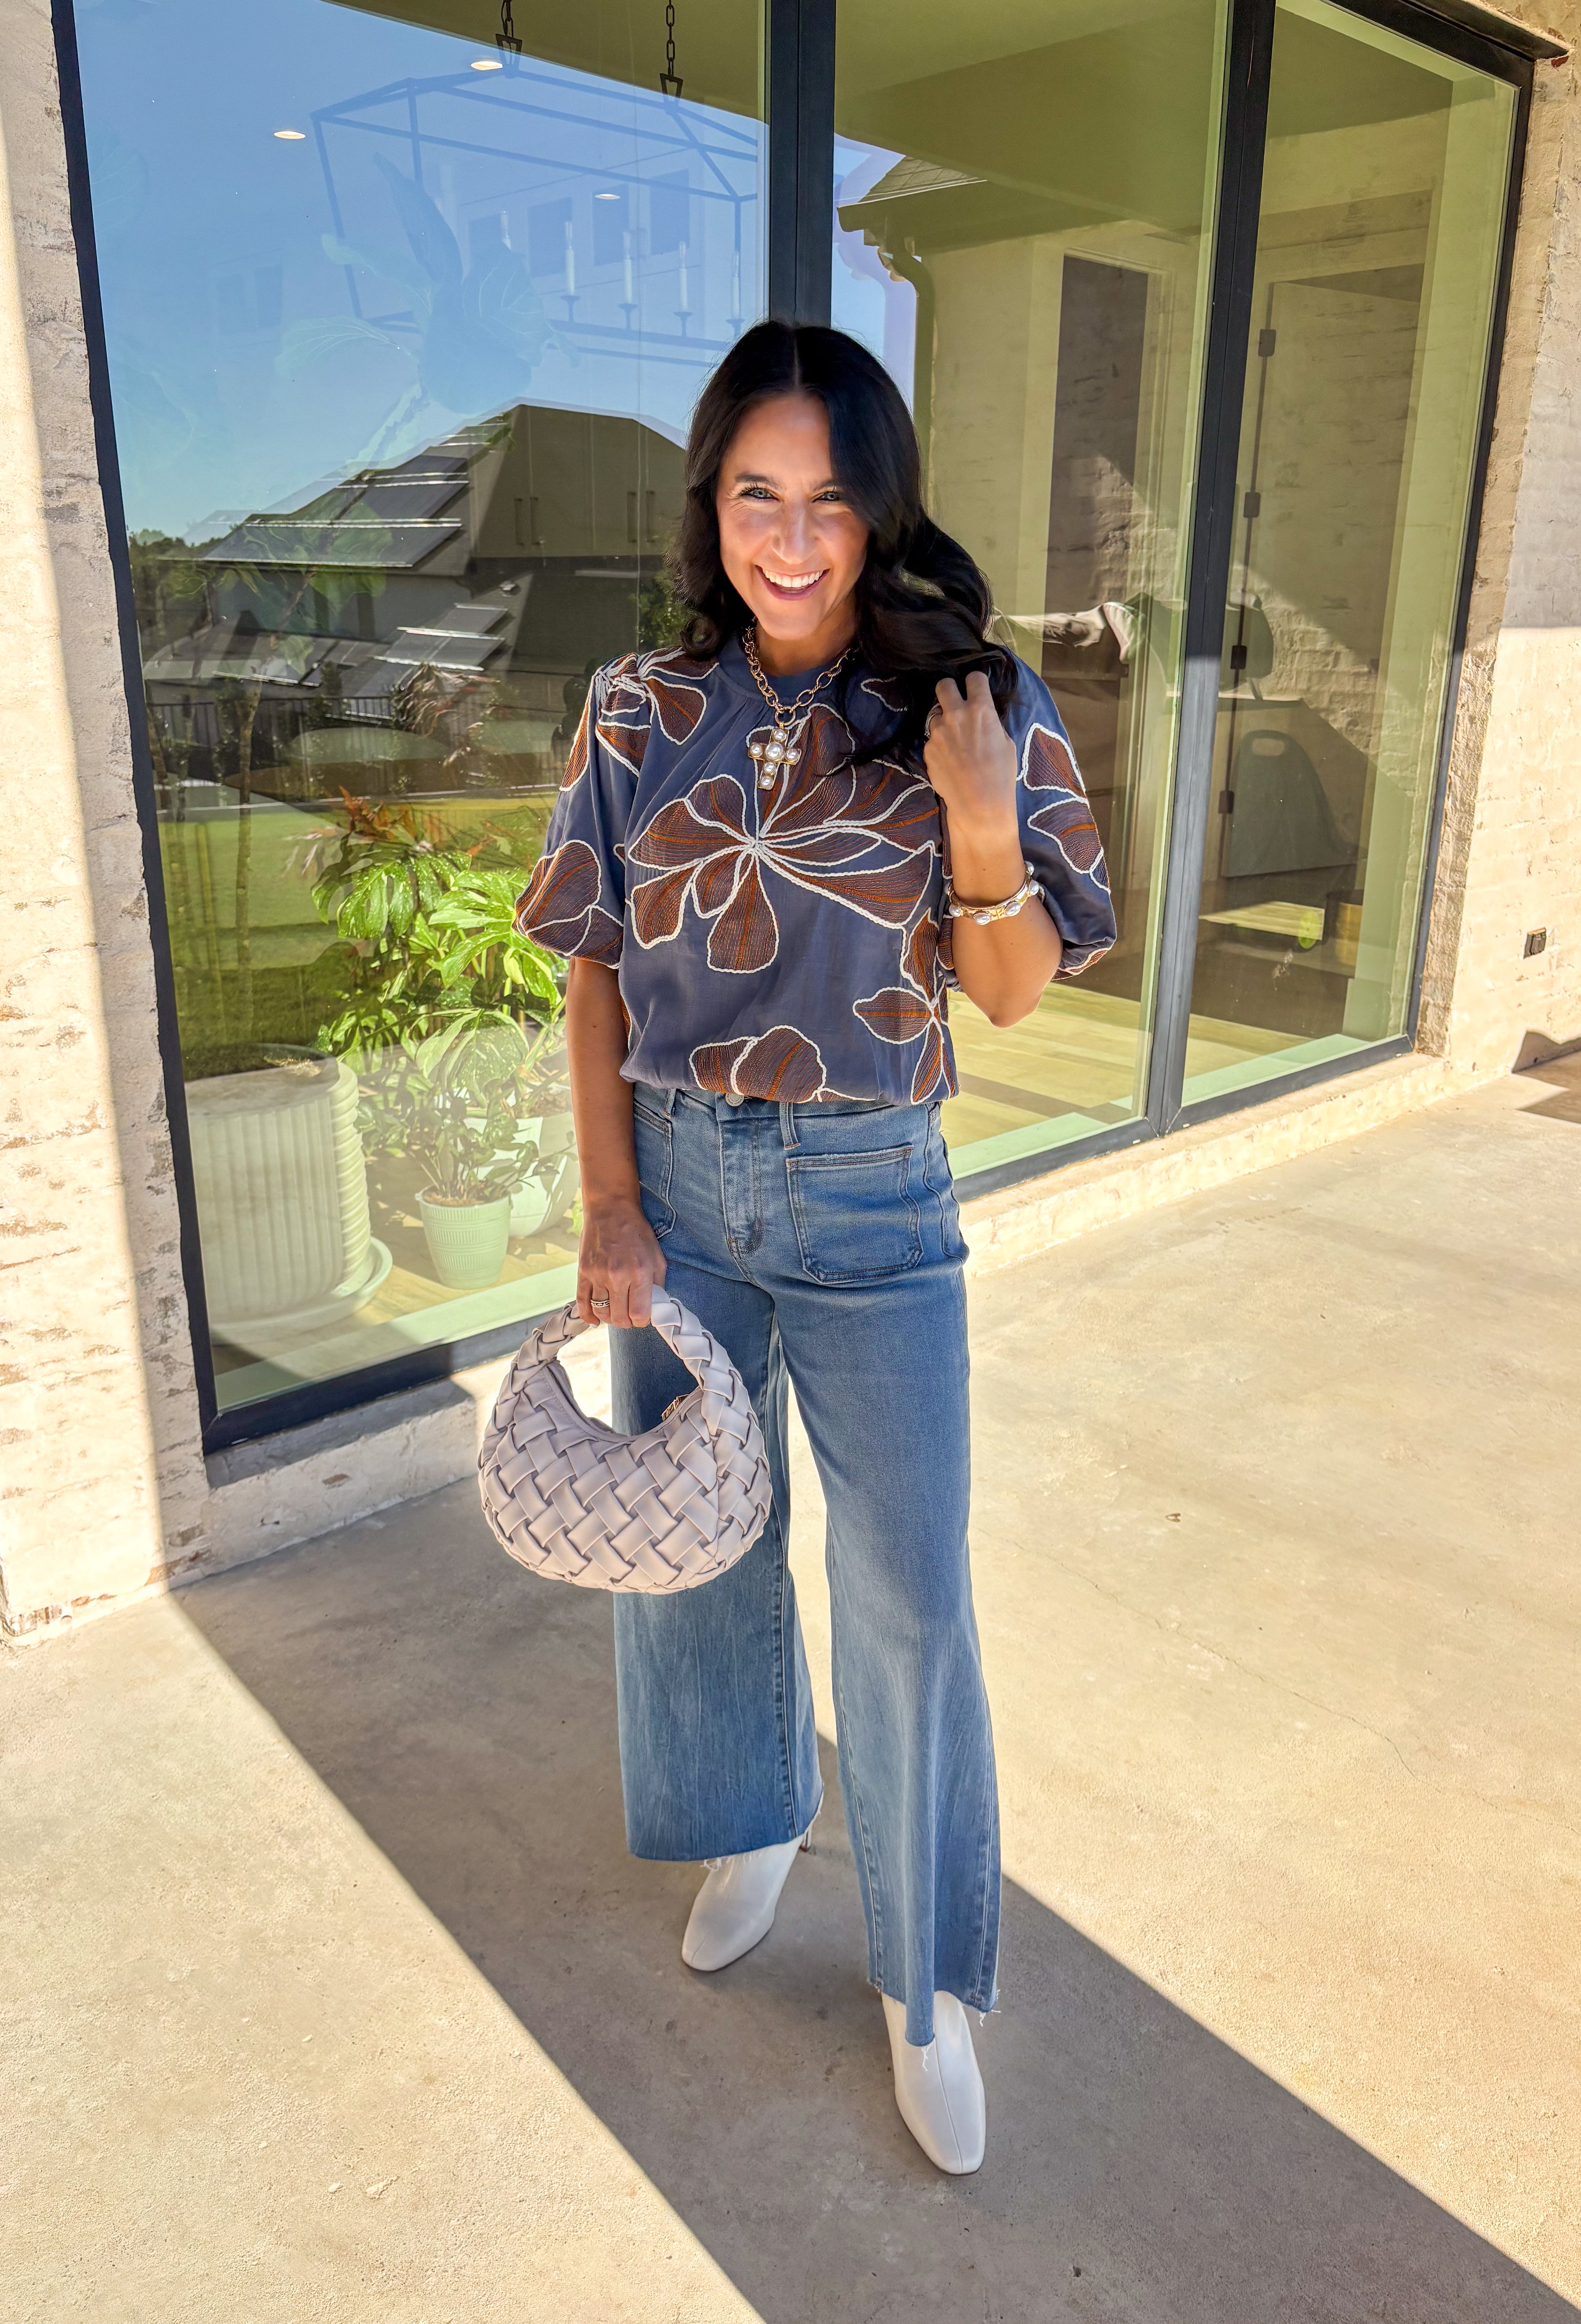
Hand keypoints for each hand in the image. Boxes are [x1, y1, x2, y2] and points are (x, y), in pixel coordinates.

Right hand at [578, 1194, 666, 1328]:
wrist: (611, 1210)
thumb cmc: (637, 1232)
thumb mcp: (657, 1256)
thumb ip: (658, 1284)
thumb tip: (654, 1307)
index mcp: (639, 1273)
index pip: (639, 1314)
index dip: (642, 1320)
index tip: (642, 1316)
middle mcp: (617, 1276)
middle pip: (620, 1318)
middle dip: (627, 1321)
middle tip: (630, 1314)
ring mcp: (597, 1275)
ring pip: (601, 1312)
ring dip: (610, 1318)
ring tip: (616, 1313)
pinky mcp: (582, 1272)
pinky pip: (582, 1303)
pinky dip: (588, 1316)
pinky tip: (595, 1321)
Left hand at [921, 670, 1017, 837]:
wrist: (979, 804)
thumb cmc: (1000, 774)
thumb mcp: (1005, 741)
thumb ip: (990, 722)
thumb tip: (982, 715)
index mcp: (981, 710)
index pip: (974, 677)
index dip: (975, 682)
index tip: (976, 689)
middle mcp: (956, 715)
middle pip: (944, 685)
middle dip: (950, 690)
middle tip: (955, 702)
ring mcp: (938, 732)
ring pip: (936, 715)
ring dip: (944, 722)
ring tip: (955, 742)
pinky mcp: (927, 749)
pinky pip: (932, 739)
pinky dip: (939, 744)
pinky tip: (950, 759)